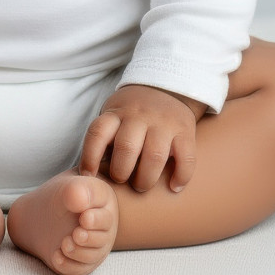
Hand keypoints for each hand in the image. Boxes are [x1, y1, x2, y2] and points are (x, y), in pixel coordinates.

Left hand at [78, 84, 203, 193]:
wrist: (166, 87)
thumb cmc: (132, 113)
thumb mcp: (113, 115)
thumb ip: (104, 138)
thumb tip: (90, 173)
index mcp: (116, 112)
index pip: (98, 132)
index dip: (89, 157)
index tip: (88, 175)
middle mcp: (139, 115)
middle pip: (126, 148)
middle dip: (121, 172)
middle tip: (121, 180)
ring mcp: (164, 122)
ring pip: (154, 156)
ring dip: (146, 179)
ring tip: (142, 185)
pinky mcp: (185, 131)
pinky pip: (186, 157)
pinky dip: (180, 176)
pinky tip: (173, 187)